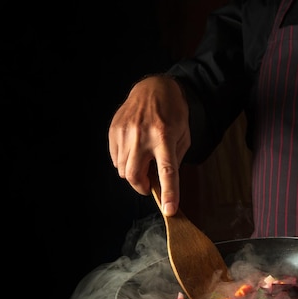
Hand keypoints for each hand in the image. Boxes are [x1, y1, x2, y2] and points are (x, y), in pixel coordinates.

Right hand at [108, 75, 190, 215]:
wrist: (154, 88)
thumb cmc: (173, 113)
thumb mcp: (183, 136)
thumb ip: (174, 160)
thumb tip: (163, 183)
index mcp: (164, 137)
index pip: (167, 171)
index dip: (168, 193)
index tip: (169, 210)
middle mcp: (142, 135)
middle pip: (134, 176)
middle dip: (141, 187)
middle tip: (149, 184)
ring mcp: (125, 132)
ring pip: (122, 169)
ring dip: (133, 173)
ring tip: (143, 159)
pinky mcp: (114, 131)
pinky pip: (115, 158)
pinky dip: (124, 162)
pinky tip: (134, 150)